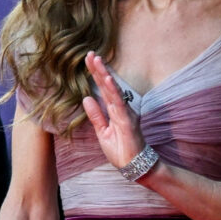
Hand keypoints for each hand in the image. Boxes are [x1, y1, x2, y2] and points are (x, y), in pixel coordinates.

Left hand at [81, 51, 147, 168]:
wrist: (134, 166)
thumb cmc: (121, 150)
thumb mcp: (103, 132)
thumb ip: (96, 115)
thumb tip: (86, 98)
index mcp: (114, 110)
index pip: (103, 89)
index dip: (96, 75)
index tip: (87, 61)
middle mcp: (121, 108)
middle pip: (107, 85)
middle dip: (98, 69)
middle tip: (89, 53)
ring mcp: (125, 112)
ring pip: (113, 90)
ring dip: (104, 75)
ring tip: (96, 61)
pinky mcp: (128, 120)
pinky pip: (119, 103)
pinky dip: (114, 91)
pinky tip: (108, 80)